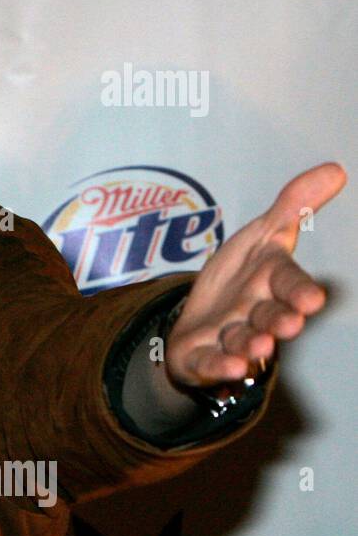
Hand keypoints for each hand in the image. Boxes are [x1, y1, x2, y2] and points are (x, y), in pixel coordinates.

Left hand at [164, 162, 346, 388]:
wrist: (199, 319)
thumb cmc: (238, 279)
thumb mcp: (261, 236)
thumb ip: (293, 206)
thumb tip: (335, 169)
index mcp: (270, 283)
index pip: (288, 284)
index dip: (297, 291)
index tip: (312, 299)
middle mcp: (254, 313)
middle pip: (268, 315)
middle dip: (278, 319)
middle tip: (289, 323)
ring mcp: (229, 337)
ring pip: (241, 341)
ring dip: (249, 343)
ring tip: (256, 344)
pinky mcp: (202, 356)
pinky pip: (209, 362)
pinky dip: (217, 365)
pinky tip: (227, 366)